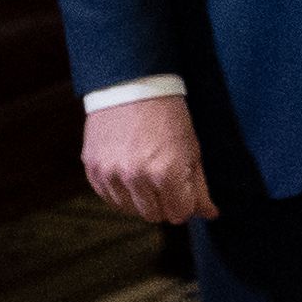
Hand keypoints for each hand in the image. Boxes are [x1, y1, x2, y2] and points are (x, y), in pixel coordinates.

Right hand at [80, 95, 211, 225]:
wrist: (131, 86)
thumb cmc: (167, 117)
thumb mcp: (191, 150)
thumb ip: (199, 187)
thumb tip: (209, 214)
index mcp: (166, 173)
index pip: (179, 214)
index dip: (185, 203)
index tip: (184, 190)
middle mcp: (135, 177)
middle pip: (155, 216)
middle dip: (164, 202)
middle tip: (166, 179)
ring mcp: (110, 174)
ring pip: (130, 210)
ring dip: (141, 198)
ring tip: (145, 172)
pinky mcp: (92, 169)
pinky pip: (108, 197)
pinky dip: (120, 190)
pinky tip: (128, 170)